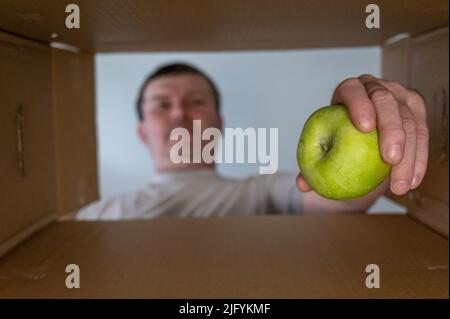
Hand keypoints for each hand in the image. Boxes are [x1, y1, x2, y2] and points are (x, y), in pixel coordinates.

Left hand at [297, 74, 428, 195]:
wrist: (361, 131)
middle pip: (386, 102)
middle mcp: (375, 87)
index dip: (359, 105)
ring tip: (398, 184)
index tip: (363, 128)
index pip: (352, 90)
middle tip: (389, 159)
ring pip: (409, 121)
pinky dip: (418, 160)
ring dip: (408, 155)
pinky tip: (411, 182)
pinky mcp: (416, 111)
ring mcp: (398, 96)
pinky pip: (422, 135)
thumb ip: (313, 161)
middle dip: (391, 130)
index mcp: (348, 90)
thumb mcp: (324, 144)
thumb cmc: (338, 136)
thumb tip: (301, 185)